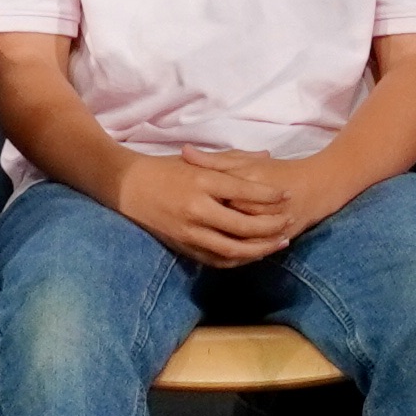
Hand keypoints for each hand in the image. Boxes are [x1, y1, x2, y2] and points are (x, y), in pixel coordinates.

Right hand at [116, 149, 296, 269]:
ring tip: (280, 243)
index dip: (269, 195)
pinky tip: (254, 255)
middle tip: (289, 222)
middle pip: (243, 225)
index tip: (287, 194)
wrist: (126, 187)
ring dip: (260, 248)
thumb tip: (266, 156)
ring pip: (233, 248)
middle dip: (271, 226)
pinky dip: (238, 259)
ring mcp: (189, 231)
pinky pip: (216, 259)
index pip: (244, 191)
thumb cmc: (163, 168)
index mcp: (201, 182)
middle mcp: (197, 209)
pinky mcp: (183, 246)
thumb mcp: (196, 159)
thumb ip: (231, 160)